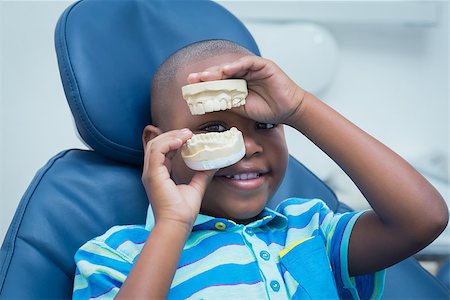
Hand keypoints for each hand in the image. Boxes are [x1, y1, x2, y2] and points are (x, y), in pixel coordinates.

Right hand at [142, 129, 215, 227]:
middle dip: (171, 135)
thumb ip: (202, 175)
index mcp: (159, 175)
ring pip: (154, 144)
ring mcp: (150, 173)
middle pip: (156, 144)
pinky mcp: (152, 175)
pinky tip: (181, 141)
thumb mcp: (196, 188)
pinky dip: (168, 143)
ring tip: (186, 134)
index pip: (162, 151)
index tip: (190, 137)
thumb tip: (214, 165)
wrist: (176, 225)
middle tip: (189, 132)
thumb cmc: (183, 212)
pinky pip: (156, 151)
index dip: (174, 141)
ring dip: (170, 136)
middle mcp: (152, 172)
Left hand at [187, 55, 305, 125]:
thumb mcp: (241, 108)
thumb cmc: (267, 110)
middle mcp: (243, 74)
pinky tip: (226, 70)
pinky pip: (248, 63)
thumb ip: (226, 102)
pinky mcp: (263, 65)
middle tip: (192, 79)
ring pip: (232, 66)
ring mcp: (253, 69)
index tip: (190, 87)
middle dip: (206, 75)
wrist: (288, 111)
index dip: (204, 83)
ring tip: (205, 76)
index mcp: (237, 84)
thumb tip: (206, 102)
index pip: (218, 81)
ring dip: (218, 71)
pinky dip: (237, 65)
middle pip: (221, 72)